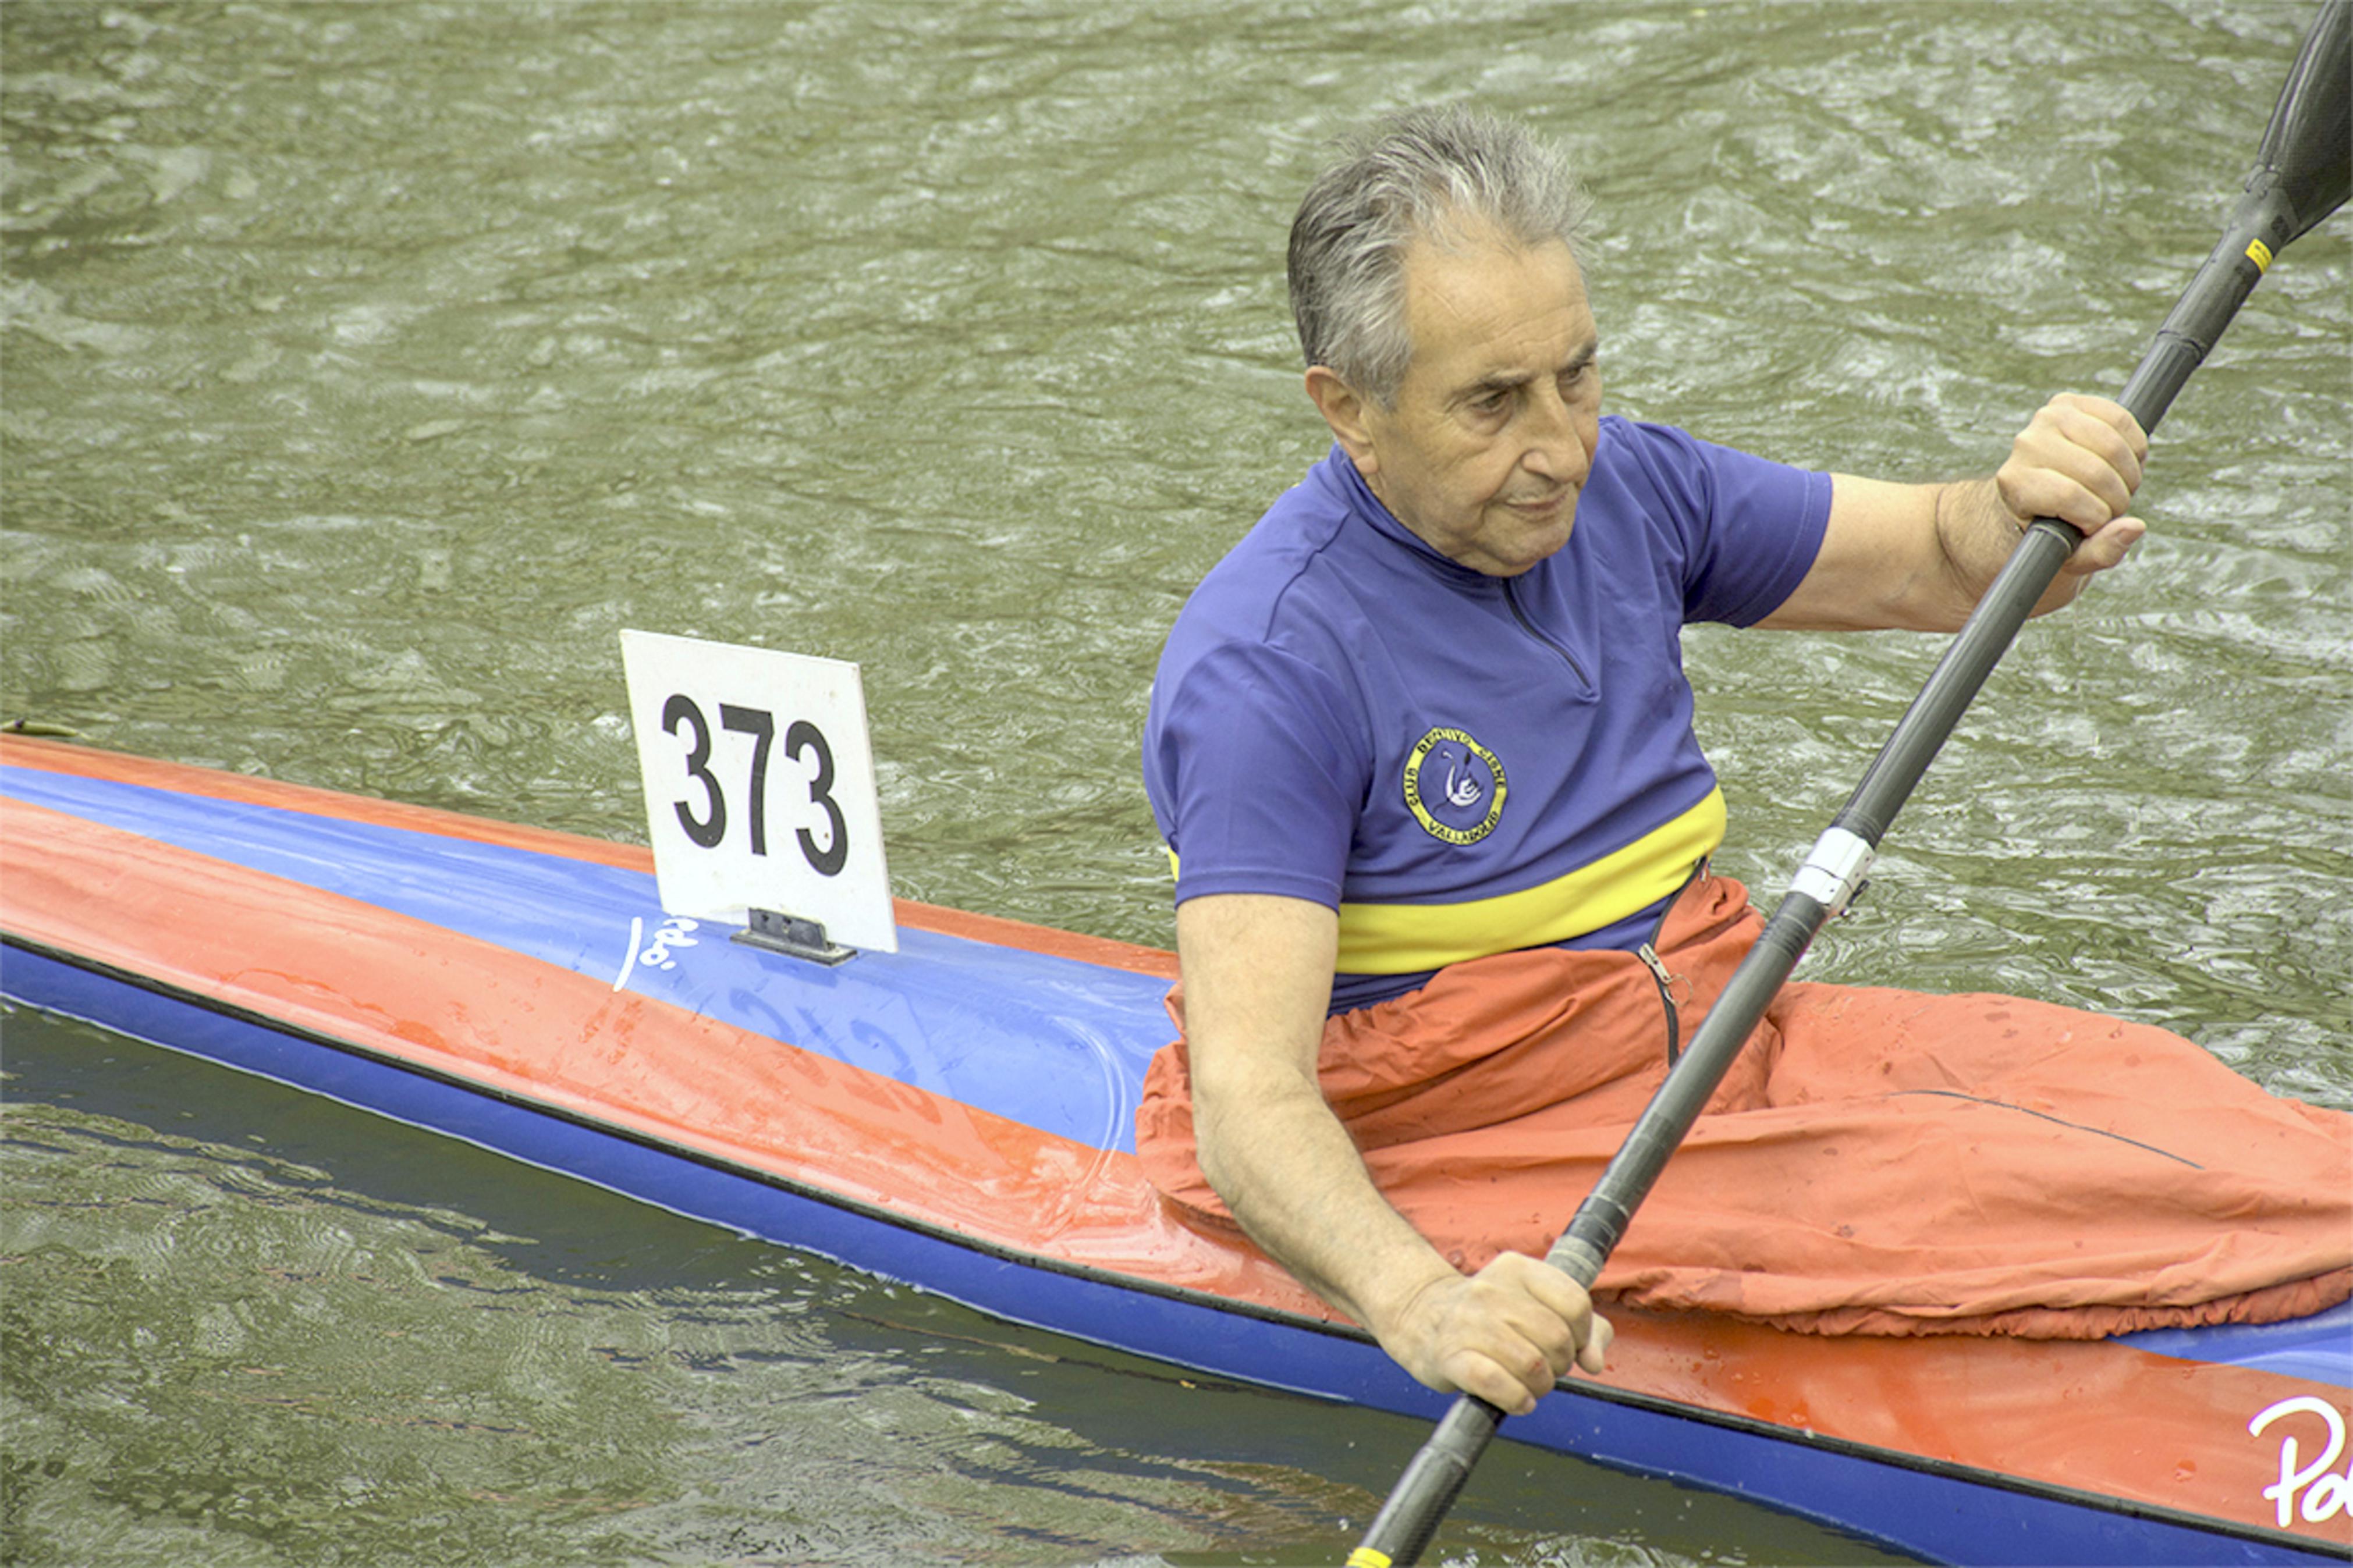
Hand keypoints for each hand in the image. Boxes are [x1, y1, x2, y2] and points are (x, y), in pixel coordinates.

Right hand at [1374, 1251, 1612, 1415]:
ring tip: (1530, 1384)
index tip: (1573, 1347)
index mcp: (1518, 1269)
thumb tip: (1595, 1361)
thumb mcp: (1534, 1304)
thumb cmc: (1488, 1316)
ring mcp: (1468, 1322)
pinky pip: (1497, 1382)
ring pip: (1532, 1364)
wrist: (1421, 1316)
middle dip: (1560, 1364)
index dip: (1583, 1336)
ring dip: (1540, 1386)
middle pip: (1556, 1338)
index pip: (1575, 1303)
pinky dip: (1517, 1399)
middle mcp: (1492, 1289)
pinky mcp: (1451, 1356)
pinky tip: (1518, 1399)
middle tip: (1544, 1368)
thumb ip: (1581, 1326)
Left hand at [1994, 392, 2149, 579]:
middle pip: (2097, 471)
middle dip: (2117, 497)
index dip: (2095, 516)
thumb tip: (2134, 527)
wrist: (2030, 495)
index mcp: (2015, 483)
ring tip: (2117, 486)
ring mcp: (2047, 419)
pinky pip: (2121, 419)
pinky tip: (2124, 463)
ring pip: (2113, 445)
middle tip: (2110, 507)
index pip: (2070, 496)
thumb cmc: (2047, 527)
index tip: (2093, 526)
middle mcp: (2026, 445)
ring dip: (2129, 473)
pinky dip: (2135, 446)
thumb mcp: (2068, 554)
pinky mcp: (2070, 402)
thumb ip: (2100, 551)